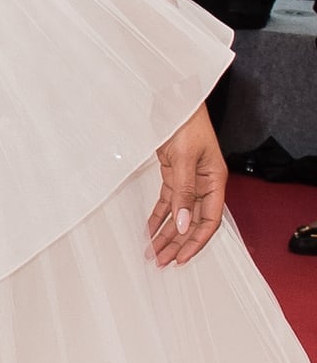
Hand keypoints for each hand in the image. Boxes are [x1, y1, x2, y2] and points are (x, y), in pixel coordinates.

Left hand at [150, 104, 227, 265]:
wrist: (173, 100)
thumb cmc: (186, 123)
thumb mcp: (186, 158)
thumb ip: (184, 192)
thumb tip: (182, 223)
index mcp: (215, 183)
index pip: (208, 222)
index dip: (195, 242)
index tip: (181, 259)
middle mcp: (204, 185)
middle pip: (191, 222)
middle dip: (176, 243)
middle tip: (160, 262)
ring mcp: (188, 180)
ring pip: (177, 215)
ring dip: (165, 234)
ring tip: (152, 252)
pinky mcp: (173, 174)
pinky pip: (166, 201)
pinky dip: (157, 216)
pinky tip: (148, 229)